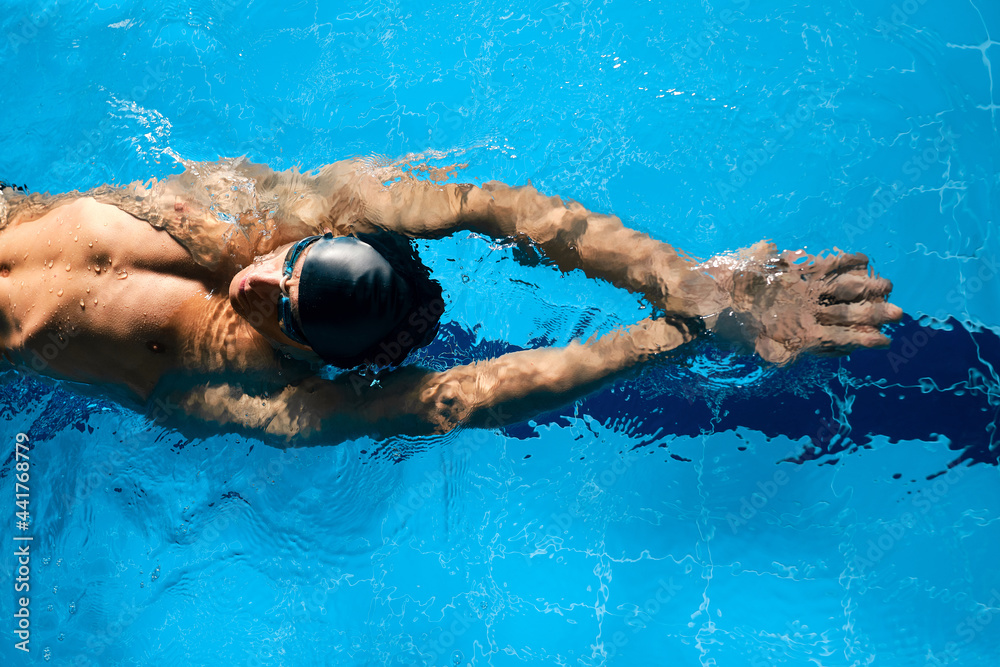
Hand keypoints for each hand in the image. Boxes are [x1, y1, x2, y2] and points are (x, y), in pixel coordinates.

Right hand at [711, 242, 902, 363]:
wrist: (710, 297)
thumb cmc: (729, 325)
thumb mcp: (753, 345)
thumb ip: (775, 352)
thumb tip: (792, 360)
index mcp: (801, 333)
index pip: (838, 338)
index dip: (860, 340)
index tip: (882, 340)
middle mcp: (807, 312)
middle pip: (847, 313)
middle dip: (872, 313)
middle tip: (897, 314)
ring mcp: (805, 291)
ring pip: (843, 290)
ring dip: (867, 288)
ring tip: (889, 286)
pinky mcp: (798, 270)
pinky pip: (826, 265)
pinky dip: (844, 261)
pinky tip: (863, 258)